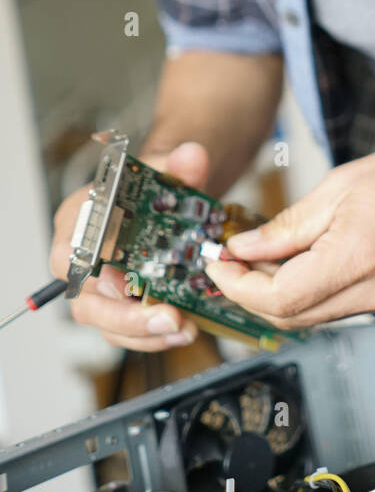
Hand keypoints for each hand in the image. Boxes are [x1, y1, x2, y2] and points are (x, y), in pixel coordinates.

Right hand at [50, 142, 207, 350]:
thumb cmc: (153, 187)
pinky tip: (186, 329)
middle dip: (125, 317)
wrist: (169, 201)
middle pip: (86, 302)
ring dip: (145, 333)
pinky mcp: (123, 307)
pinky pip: (130, 332)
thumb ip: (178, 164)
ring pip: (108, 324)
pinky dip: (155, 336)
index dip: (89, 275)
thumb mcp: (166, 170)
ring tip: (184, 328)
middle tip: (167, 316)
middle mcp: (81, 261)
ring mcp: (101, 289)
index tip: (122, 283)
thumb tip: (193, 156)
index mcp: (79, 222)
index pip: (66, 256)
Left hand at [203, 128, 374, 327]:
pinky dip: (310, 291)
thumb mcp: (337, 187)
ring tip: (261, 259)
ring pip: (313, 316)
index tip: (218, 265)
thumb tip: (244, 249)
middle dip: (251, 295)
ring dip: (279, 295)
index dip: (238, 286)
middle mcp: (374, 292)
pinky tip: (300, 263)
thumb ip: (286, 227)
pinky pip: (338, 307)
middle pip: (291, 317)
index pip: (278, 298)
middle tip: (230, 264)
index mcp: (356, 259)